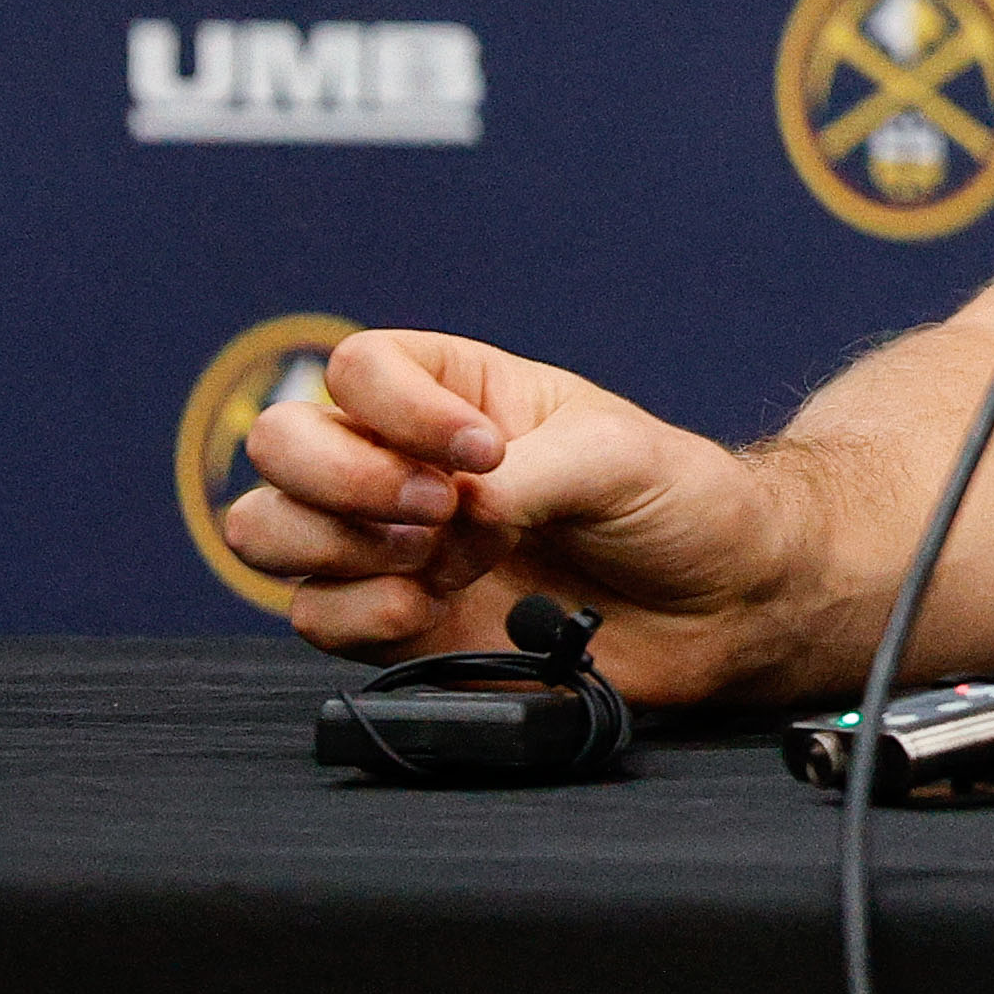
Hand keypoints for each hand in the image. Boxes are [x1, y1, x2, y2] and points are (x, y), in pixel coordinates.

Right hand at [224, 328, 820, 702]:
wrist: (722, 605)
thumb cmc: (681, 503)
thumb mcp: (616, 457)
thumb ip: (523, 474)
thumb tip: (448, 512)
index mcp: (457, 392)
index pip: (356, 368)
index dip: (396, 409)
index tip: (482, 451)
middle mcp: (405, 461)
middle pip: (282, 444)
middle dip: (343, 478)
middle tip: (438, 512)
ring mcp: (393, 545)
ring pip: (271, 531)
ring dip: (337, 546)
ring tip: (434, 561)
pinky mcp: (398, 624)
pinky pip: (314, 617)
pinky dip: (355, 615)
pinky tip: (425, 609)